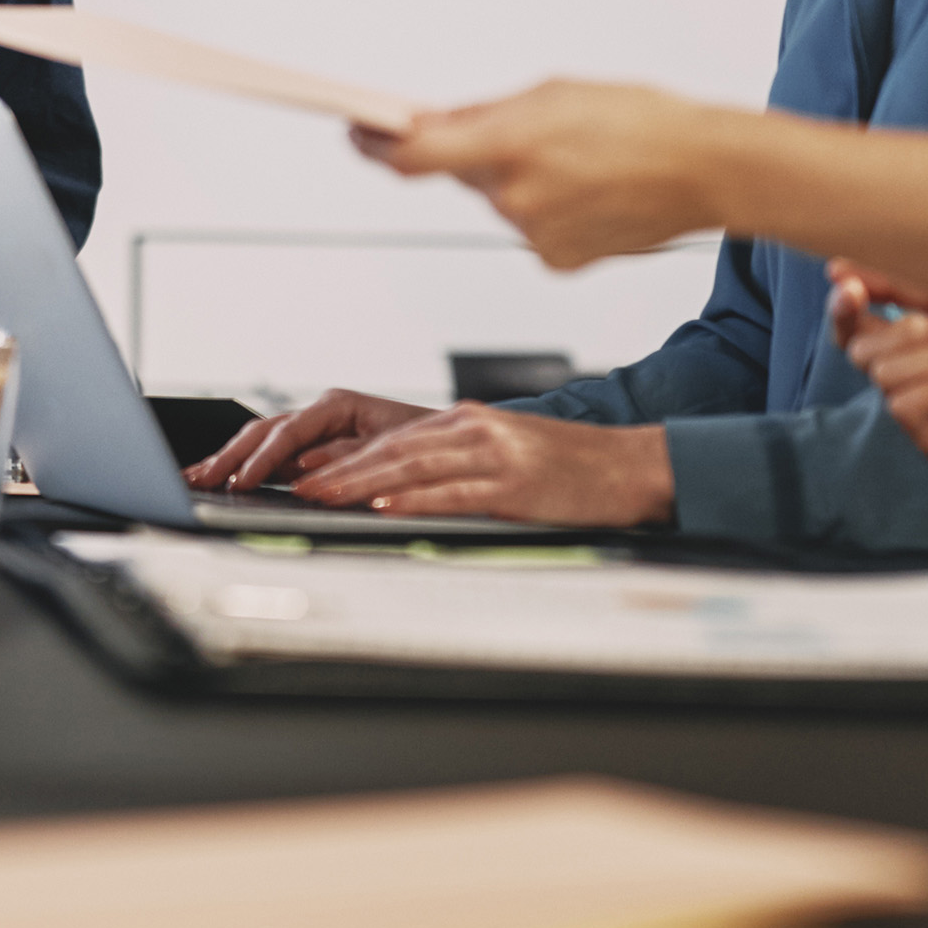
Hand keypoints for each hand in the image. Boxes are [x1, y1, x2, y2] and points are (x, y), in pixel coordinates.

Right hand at [184, 388, 430, 492]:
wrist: (455, 449)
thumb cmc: (431, 448)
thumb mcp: (395, 453)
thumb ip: (347, 461)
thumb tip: (305, 473)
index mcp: (339, 406)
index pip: (288, 432)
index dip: (262, 459)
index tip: (241, 481)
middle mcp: (322, 414)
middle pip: (264, 432)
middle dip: (231, 456)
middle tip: (199, 479)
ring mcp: (317, 432)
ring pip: (263, 442)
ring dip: (231, 460)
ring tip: (197, 476)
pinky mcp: (316, 450)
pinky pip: (275, 456)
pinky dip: (248, 466)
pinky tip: (225, 477)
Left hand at [275, 402, 672, 525]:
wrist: (632, 466)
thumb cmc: (569, 467)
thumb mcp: (504, 453)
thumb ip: (455, 463)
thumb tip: (398, 487)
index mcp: (467, 422)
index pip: (390, 439)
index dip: (341, 455)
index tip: (301, 472)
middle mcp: (473, 430)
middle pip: (389, 449)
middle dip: (336, 469)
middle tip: (296, 486)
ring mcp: (494, 455)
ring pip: (411, 466)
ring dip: (359, 483)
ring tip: (319, 496)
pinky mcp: (515, 485)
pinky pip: (454, 492)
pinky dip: (415, 499)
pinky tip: (385, 506)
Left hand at [348, 79, 721, 266]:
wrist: (706, 171)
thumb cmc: (638, 120)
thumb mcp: (553, 94)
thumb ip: (485, 113)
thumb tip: (433, 122)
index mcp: (507, 143)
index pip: (413, 157)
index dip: (375, 146)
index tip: (358, 132)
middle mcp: (513, 196)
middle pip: (462, 175)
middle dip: (476, 153)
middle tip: (527, 134)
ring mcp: (533, 235)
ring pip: (499, 201)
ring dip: (519, 180)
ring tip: (577, 162)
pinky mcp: (556, 261)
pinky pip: (530, 229)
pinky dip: (547, 210)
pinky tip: (589, 195)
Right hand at [829, 263, 927, 468]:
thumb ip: (891, 286)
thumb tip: (836, 271)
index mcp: (909, 349)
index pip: (851, 332)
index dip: (843, 310)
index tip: (851, 288)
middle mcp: (909, 386)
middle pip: (862, 353)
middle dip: (911, 334)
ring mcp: (923, 420)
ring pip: (884, 380)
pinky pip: (905, 409)